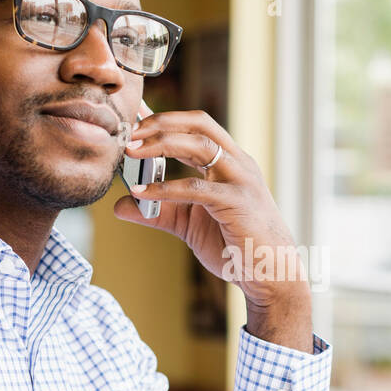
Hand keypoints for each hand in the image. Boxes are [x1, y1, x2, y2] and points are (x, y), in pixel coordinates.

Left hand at [113, 106, 309, 310]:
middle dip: (161, 122)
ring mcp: (241, 180)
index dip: (164, 118)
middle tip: (128, 133)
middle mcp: (237, 163)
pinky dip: (164, 188)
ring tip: (131, 152)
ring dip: (161, 143)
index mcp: (229, 162)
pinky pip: (196, 188)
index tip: (134, 117)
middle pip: (199, 124)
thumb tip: (120, 204)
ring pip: (200, 145)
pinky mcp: (238, 202)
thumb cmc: (236, 246)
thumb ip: (158, 210)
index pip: (196, 127)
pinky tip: (141, 192)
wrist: (271, 274)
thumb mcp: (189, 223)